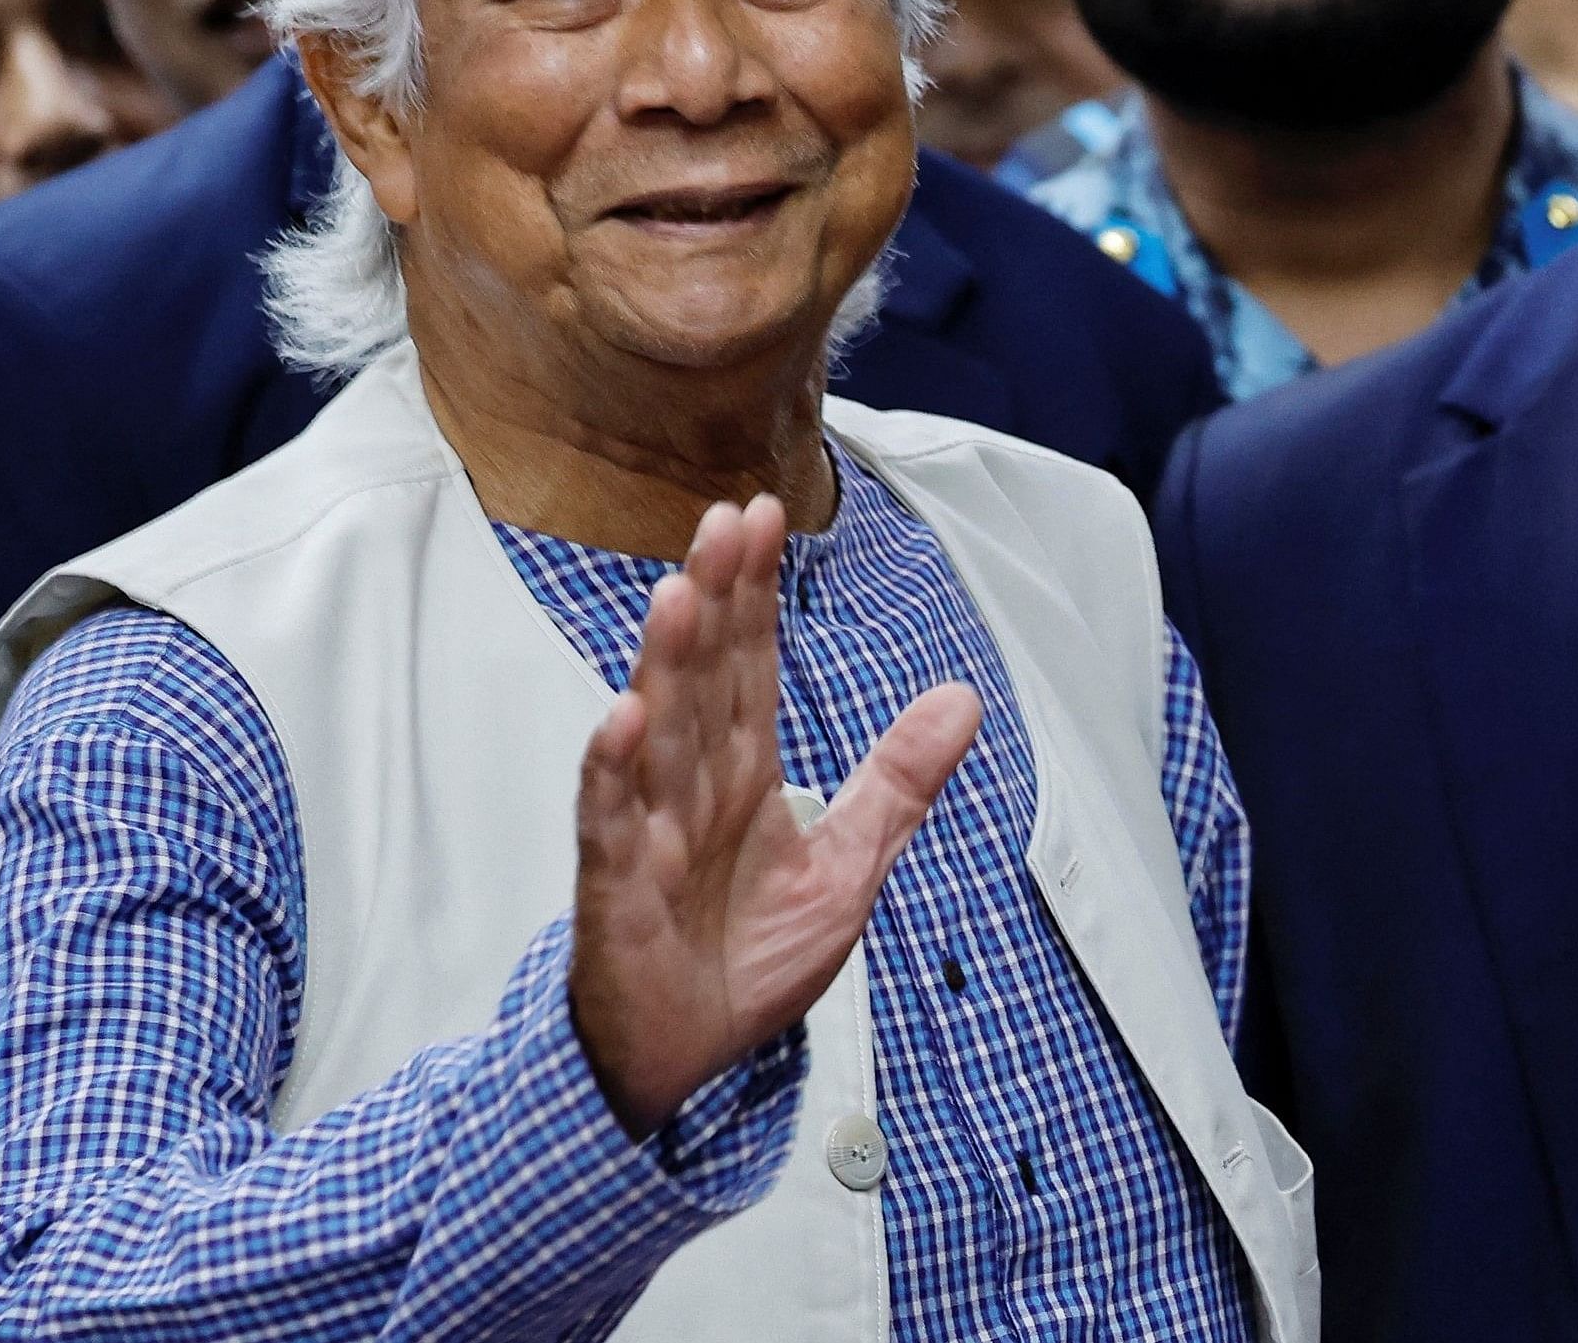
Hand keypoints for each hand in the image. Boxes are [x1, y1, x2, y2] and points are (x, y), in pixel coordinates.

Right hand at [568, 494, 983, 1138]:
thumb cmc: (746, 960)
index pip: (748, 666)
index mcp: (743, 775)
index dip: (753, 594)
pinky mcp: (617, 891)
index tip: (761, 515)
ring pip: (658, 734)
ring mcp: (649, 833)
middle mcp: (691, 788)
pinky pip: (613, 825)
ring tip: (678, 593)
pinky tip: (622, 721)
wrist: (687, 1062)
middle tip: (725, 519)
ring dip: (664, 665)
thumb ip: (897, 782)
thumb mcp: (849, 867)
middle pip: (702, 679)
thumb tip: (964, 697)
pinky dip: (614, 775)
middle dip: (714, 600)